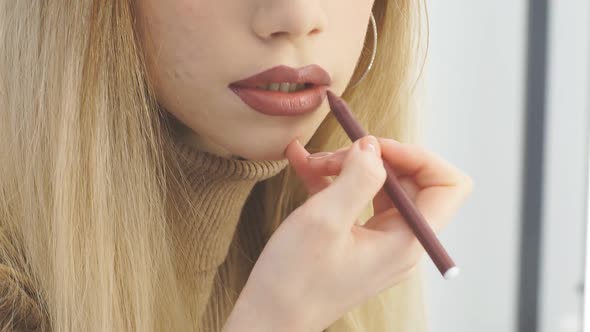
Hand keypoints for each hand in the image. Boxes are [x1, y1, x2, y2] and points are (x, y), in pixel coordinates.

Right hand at [225, 136, 472, 331]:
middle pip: (409, 182)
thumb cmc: (294, 280)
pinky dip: (334, 182)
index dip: (418, 157)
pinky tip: (304, 165)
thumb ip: (357, 177)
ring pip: (380, 188)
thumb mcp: (324, 219)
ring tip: (313, 163)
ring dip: (348, 168)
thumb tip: (372, 147)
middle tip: (333, 157)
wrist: (268, 319)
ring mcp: (379, 244)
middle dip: (372, 159)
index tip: (375, 148)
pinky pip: (356, 202)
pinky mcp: (357, 244)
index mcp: (405, 241)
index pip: (448, 186)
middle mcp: (400, 243)